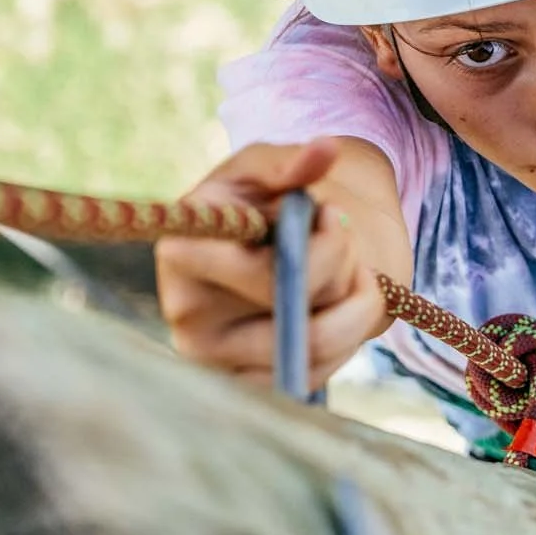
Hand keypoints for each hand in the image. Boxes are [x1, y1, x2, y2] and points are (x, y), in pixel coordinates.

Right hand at [155, 140, 387, 386]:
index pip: (263, 275)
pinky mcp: (242, 384)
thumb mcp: (264, 169)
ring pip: (314, 350)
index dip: (319, 248)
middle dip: (341, 268)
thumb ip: (293, 163)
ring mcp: (212, 360)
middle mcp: (186, 317)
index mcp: (181, 254)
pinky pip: (314, 375)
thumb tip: (327, 149)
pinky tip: (340, 303)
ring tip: (353, 270)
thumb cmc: (252, 200)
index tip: (332, 213)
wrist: (247, 249)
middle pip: (295, 315)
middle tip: (346, 236)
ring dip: (354, 305)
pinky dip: (346, 338)